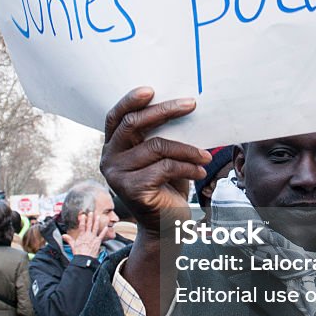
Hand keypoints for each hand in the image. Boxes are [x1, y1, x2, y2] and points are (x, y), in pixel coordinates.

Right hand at [62, 210, 104, 257]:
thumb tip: (63, 236)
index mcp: (81, 236)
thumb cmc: (79, 253)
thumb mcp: (73, 245)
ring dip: (97, 221)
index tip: (83, 215)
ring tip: (98, 216)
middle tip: (91, 212)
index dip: (82, 220)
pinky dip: (104, 231)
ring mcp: (93, 238)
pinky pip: (101, 235)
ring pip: (95, 228)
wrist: (85, 259)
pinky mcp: (98, 242)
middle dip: (90, 218)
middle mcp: (88, 235)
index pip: (82, 226)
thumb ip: (69, 239)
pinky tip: (106, 227)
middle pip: (89, 225)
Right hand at [100, 87, 210, 237]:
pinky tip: (200, 172)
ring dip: (187, 148)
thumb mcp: (161, 156)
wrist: (166, 226)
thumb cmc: (166, 186)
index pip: (116, 117)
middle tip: (191, 105)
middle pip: (134, 125)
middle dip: (165, 111)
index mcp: (113, 146)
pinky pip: (165, 167)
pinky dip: (188, 166)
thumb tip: (181, 105)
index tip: (152, 90)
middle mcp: (109, 159)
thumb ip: (159, 134)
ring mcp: (117, 176)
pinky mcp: (132, 190)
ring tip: (206, 155)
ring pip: (156, 147)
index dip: (130, 100)